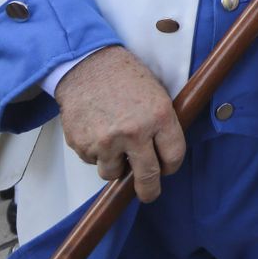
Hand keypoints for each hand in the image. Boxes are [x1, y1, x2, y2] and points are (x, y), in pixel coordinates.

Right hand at [55, 46, 184, 201]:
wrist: (88, 65)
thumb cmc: (124, 76)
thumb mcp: (157, 94)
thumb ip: (162, 125)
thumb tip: (165, 155)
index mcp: (159, 117)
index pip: (173, 156)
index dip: (171, 167)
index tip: (167, 169)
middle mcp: (134, 133)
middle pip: (147, 177)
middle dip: (149, 191)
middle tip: (149, 194)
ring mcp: (107, 141)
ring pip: (113, 174)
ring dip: (115, 166)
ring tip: (114, 143)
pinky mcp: (83, 145)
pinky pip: (92, 161)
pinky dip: (96, 153)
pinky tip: (97, 130)